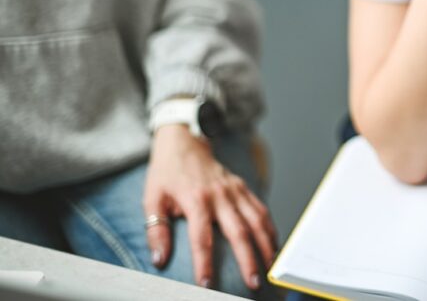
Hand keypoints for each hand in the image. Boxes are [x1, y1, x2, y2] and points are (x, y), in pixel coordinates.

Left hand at [143, 125, 276, 289]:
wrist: (185, 142)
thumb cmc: (167, 173)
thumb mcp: (152, 199)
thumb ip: (156, 230)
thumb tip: (159, 259)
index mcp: (196, 199)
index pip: (202, 237)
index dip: (204, 262)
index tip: (207, 284)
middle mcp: (220, 195)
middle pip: (239, 231)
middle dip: (248, 260)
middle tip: (253, 282)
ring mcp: (235, 191)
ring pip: (257, 220)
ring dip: (266, 245)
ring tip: (270, 268)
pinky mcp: (244, 188)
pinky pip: (261, 210)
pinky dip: (270, 229)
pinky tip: (273, 245)